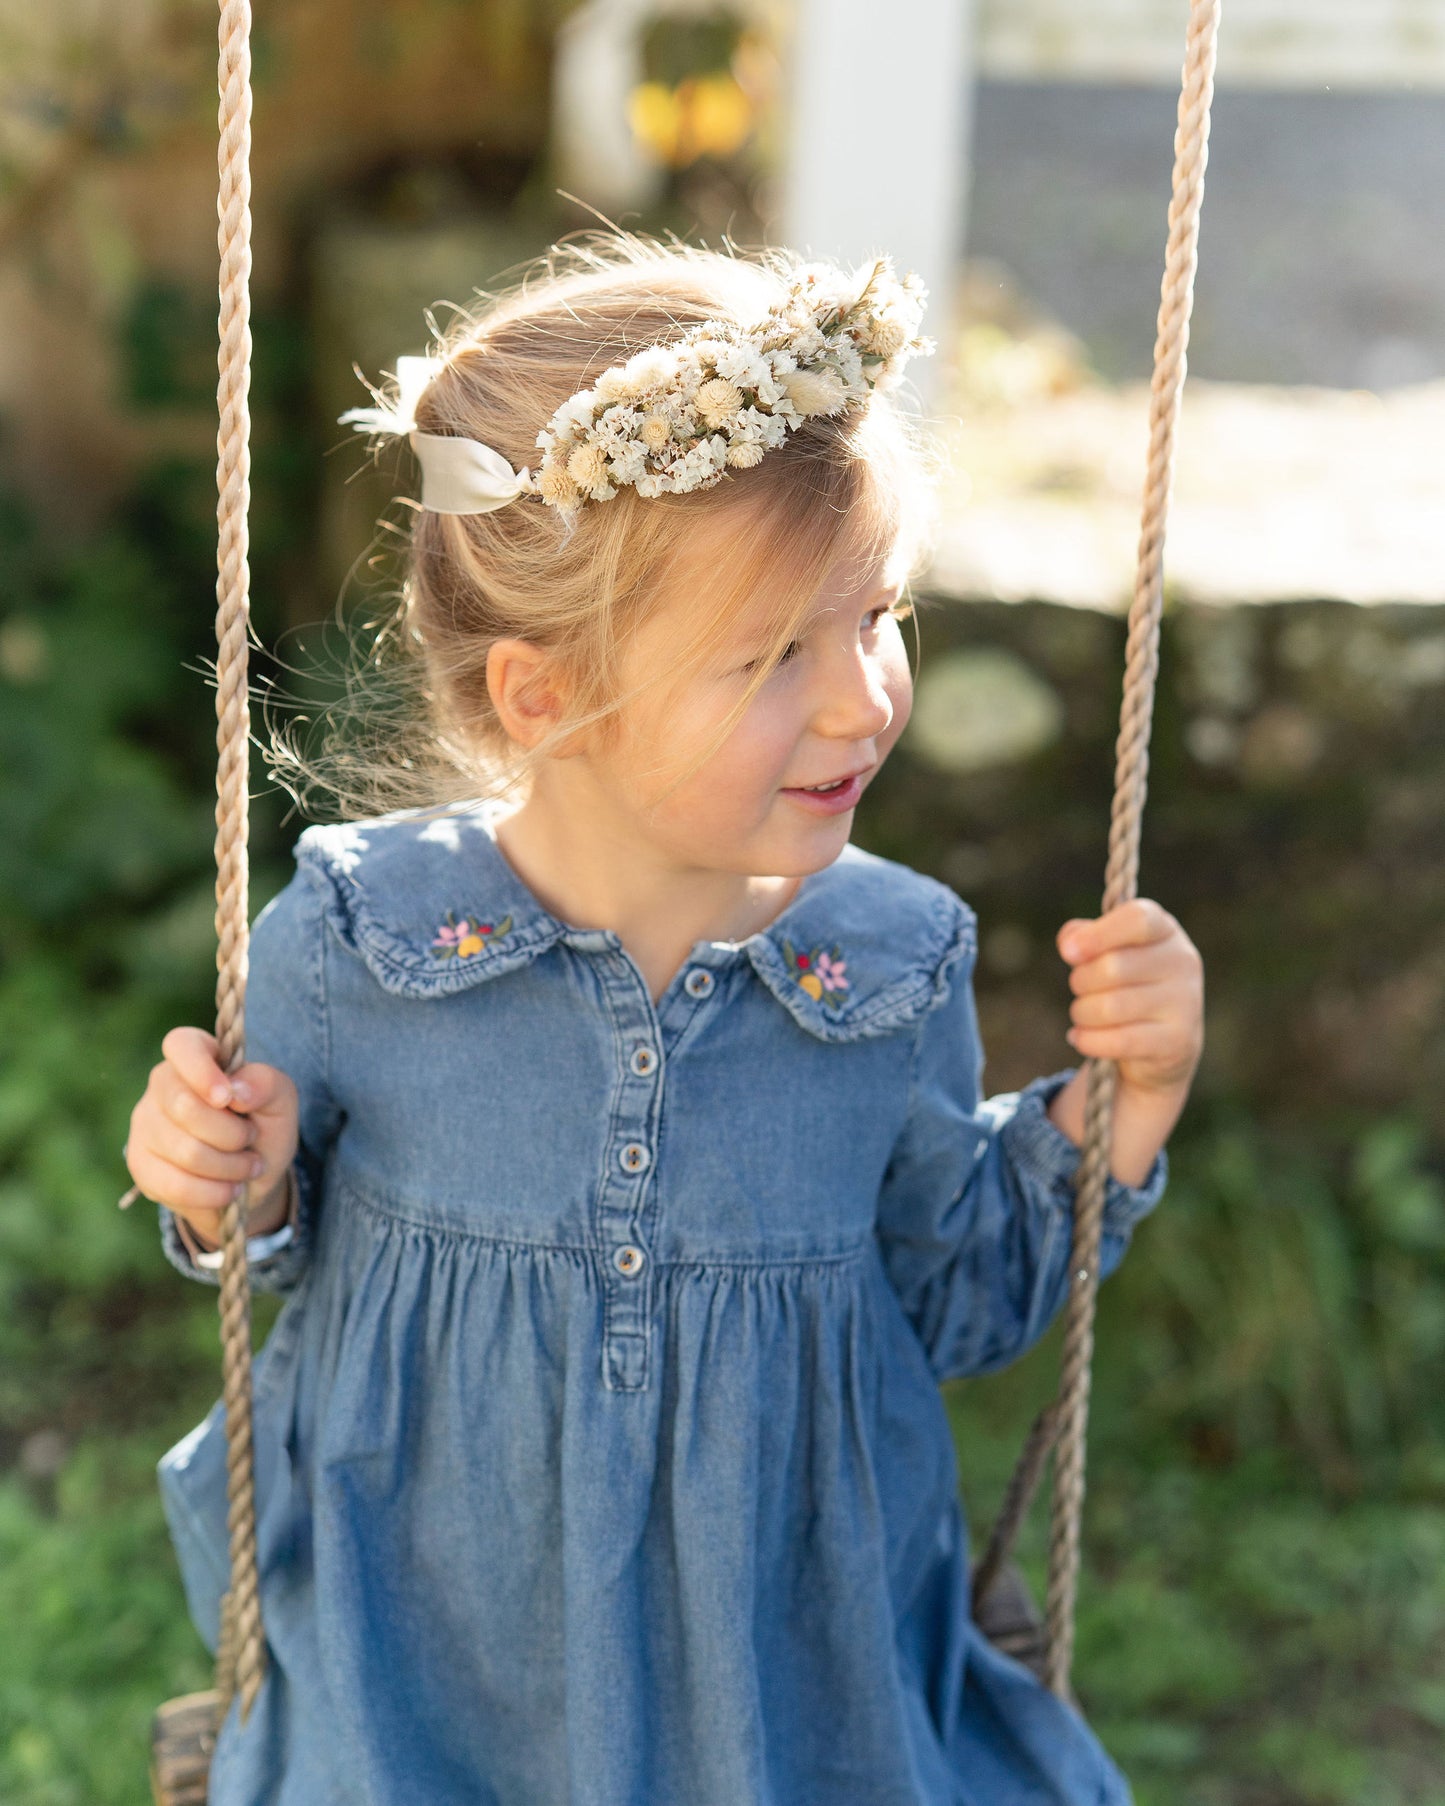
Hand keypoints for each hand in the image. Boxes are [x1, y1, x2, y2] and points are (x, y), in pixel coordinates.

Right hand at [124, 1026, 298, 1249]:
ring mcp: (145, 1124)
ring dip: (229, 1167)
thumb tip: (236, 1090)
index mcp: (197, 1055)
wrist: (252, 1177)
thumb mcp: (280, 1101)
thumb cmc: (264, 1126)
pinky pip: (175, 1185)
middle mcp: (163, 1085)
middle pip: (184, 1107)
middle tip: (251, 1139)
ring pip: (184, 1151)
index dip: (201, 1071)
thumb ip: (266, 1084)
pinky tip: (229, 1189)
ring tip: (247, 1166)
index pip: (181, 1045)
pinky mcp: (141, 1165)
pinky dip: (213, 1193)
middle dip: (232, 1133)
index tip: (226, 1098)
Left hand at [1055, 898, 1203, 1099]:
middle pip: (1114, 967)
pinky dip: (1089, 1040)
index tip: (1068, 952)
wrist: (1162, 1041)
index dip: (1098, 934)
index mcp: (1164, 930)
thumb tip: (1070, 945)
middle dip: (1081, 981)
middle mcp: (1182, 962)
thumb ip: (1083, 937)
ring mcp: (1185, 1003)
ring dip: (1082, 1013)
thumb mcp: (1106, 950)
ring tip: (1083, 1014)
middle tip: (1080, 989)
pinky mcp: (1179, 1041)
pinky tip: (1081, 1038)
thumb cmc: (1126, 984)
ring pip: (1112, 1007)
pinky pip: (1120, 1041)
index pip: (1137, 919)